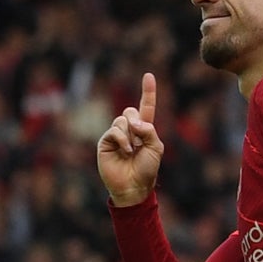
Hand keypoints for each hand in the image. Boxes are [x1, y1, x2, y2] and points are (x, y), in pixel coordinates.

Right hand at [97, 73, 162, 206]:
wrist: (134, 186)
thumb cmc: (147, 169)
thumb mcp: (156, 147)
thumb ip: (149, 130)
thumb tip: (133, 121)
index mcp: (144, 129)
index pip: (146, 106)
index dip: (148, 91)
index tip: (148, 75)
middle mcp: (129, 130)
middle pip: (130, 110)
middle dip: (137, 122)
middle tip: (139, 139)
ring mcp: (116, 135)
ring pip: (122, 119)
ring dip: (130, 134)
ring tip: (131, 150)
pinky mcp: (106, 142)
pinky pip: (114, 130)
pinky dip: (123, 139)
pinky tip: (125, 151)